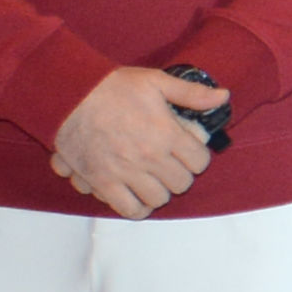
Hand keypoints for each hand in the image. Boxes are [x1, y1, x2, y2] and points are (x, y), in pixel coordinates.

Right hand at [49, 65, 224, 217]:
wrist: (69, 95)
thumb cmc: (112, 87)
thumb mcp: (156, 81)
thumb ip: (191, 93)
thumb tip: (223, 97)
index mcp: (166, 133)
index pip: (200, 161)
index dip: (197, 156)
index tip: (187, 150)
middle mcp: (149, 157)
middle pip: (181, 184)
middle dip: (179, 174)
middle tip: (169, 164)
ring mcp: (126, 173)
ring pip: (158, 200)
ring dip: (159, 191)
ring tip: (152, 179)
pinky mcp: (103, 183)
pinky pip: (129, 210)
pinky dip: (136, 207)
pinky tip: (136, 195)